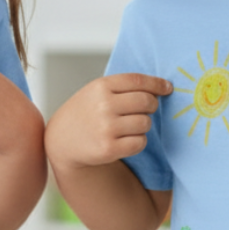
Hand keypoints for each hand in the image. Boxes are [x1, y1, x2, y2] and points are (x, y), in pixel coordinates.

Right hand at [45, 72, 173, 170]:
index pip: (138, 81)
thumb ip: (121, 87)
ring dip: (143, 125)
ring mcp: (106, 127)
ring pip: (145, 123)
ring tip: (128, 126)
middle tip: (146, 109)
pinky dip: (138, 141)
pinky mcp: (109, 148)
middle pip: (146, 101)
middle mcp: (104, 105)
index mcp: (101, 86)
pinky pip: (140, 142)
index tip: (167, 88)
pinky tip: (125, 139)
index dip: (157, 84)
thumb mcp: (95, 91)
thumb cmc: (84, 112)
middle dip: (152, 105)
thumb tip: (161, 86)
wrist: (61, 140)